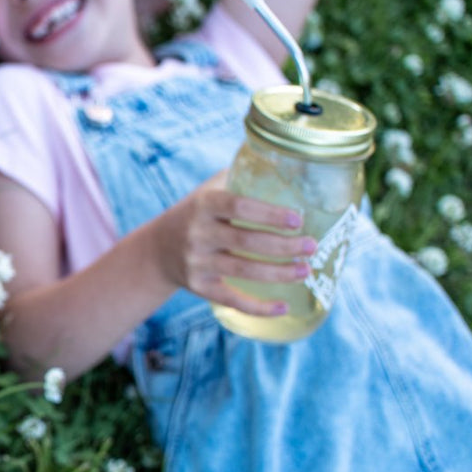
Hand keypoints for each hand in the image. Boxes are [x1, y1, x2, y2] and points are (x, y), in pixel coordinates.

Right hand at [160, 174, 315, 315]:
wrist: (159, 248)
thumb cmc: (198, 213)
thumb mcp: (209, 190)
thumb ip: (241, 177)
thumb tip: (288, 164)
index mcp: (204, 205)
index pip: (238, 206)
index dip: (269, 214)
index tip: (298, 220)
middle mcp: (198, 234)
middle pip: (246, 241)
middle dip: (284, 246)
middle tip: (312, 246)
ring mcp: (197, 262)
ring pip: (244, 270)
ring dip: (279, 273)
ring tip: (306, 270)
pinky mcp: (199, 286)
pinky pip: (231, 299)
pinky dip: (258, 307)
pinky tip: (283, 306)